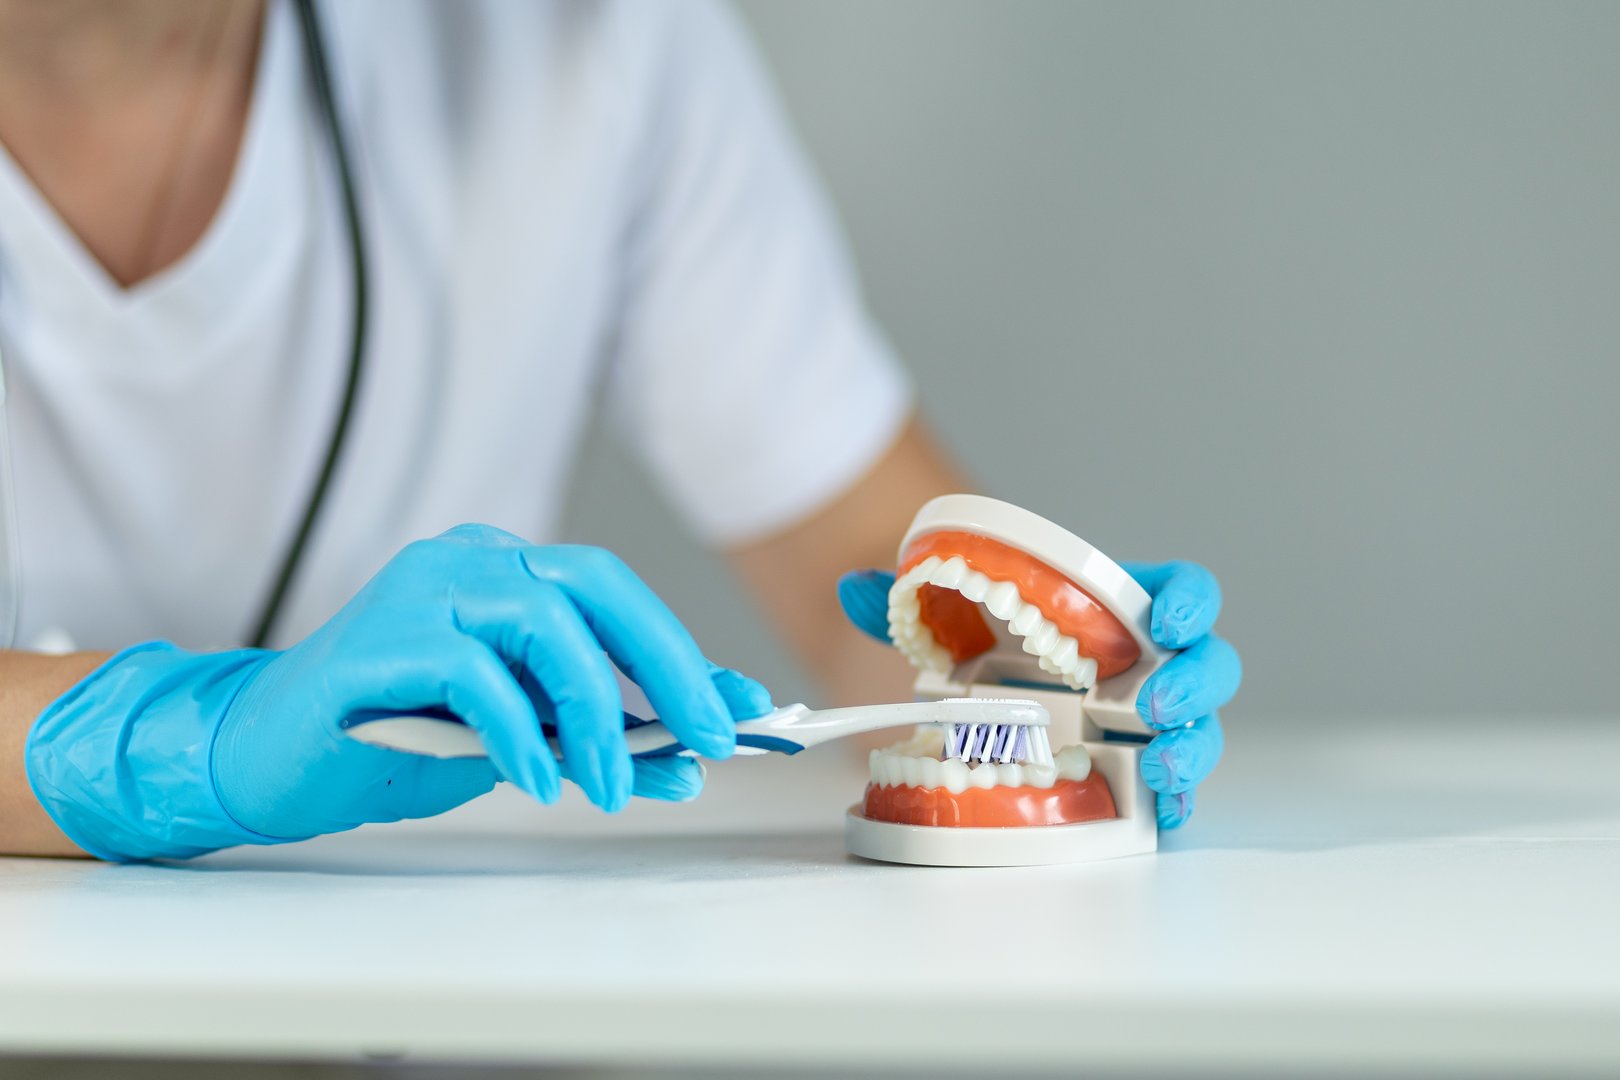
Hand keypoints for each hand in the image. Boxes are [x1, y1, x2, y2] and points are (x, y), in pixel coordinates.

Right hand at [27, 524, 772, 860]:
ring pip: (543, 623)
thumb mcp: (515, 738)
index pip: (611, 593)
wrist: (264, 759)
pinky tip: (535, 782)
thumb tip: (687, 751)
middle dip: (665, 665)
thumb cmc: (389, 741)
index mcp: (501, 570)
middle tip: (709, 736)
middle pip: (593, 588)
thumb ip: (589, 732)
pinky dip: (518, 733)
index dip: (680, 649)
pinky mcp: (380, 639)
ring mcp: (420, 590)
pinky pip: (474, 673)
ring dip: (595, 711)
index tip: (740, 706)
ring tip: (613, 782)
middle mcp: (466, 561)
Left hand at [836, 559, 1239, 828]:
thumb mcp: (951, 618)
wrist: (985, 695)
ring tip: (1159, 768)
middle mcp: (1152, 665)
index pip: (1184, 592)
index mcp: (1123, 610)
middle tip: (1153, 705)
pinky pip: (1176, 791)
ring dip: (1192, 750)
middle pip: (1209, 666)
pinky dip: (1175, 803)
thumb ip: (906, 601)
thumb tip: (854, 590)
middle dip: (1195, 685)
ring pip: (1201, 731)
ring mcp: (1152, 724)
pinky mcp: (1139, 775)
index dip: (1189, 602)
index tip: (1165, 620)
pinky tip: (1159, 809)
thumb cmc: (994, 644)